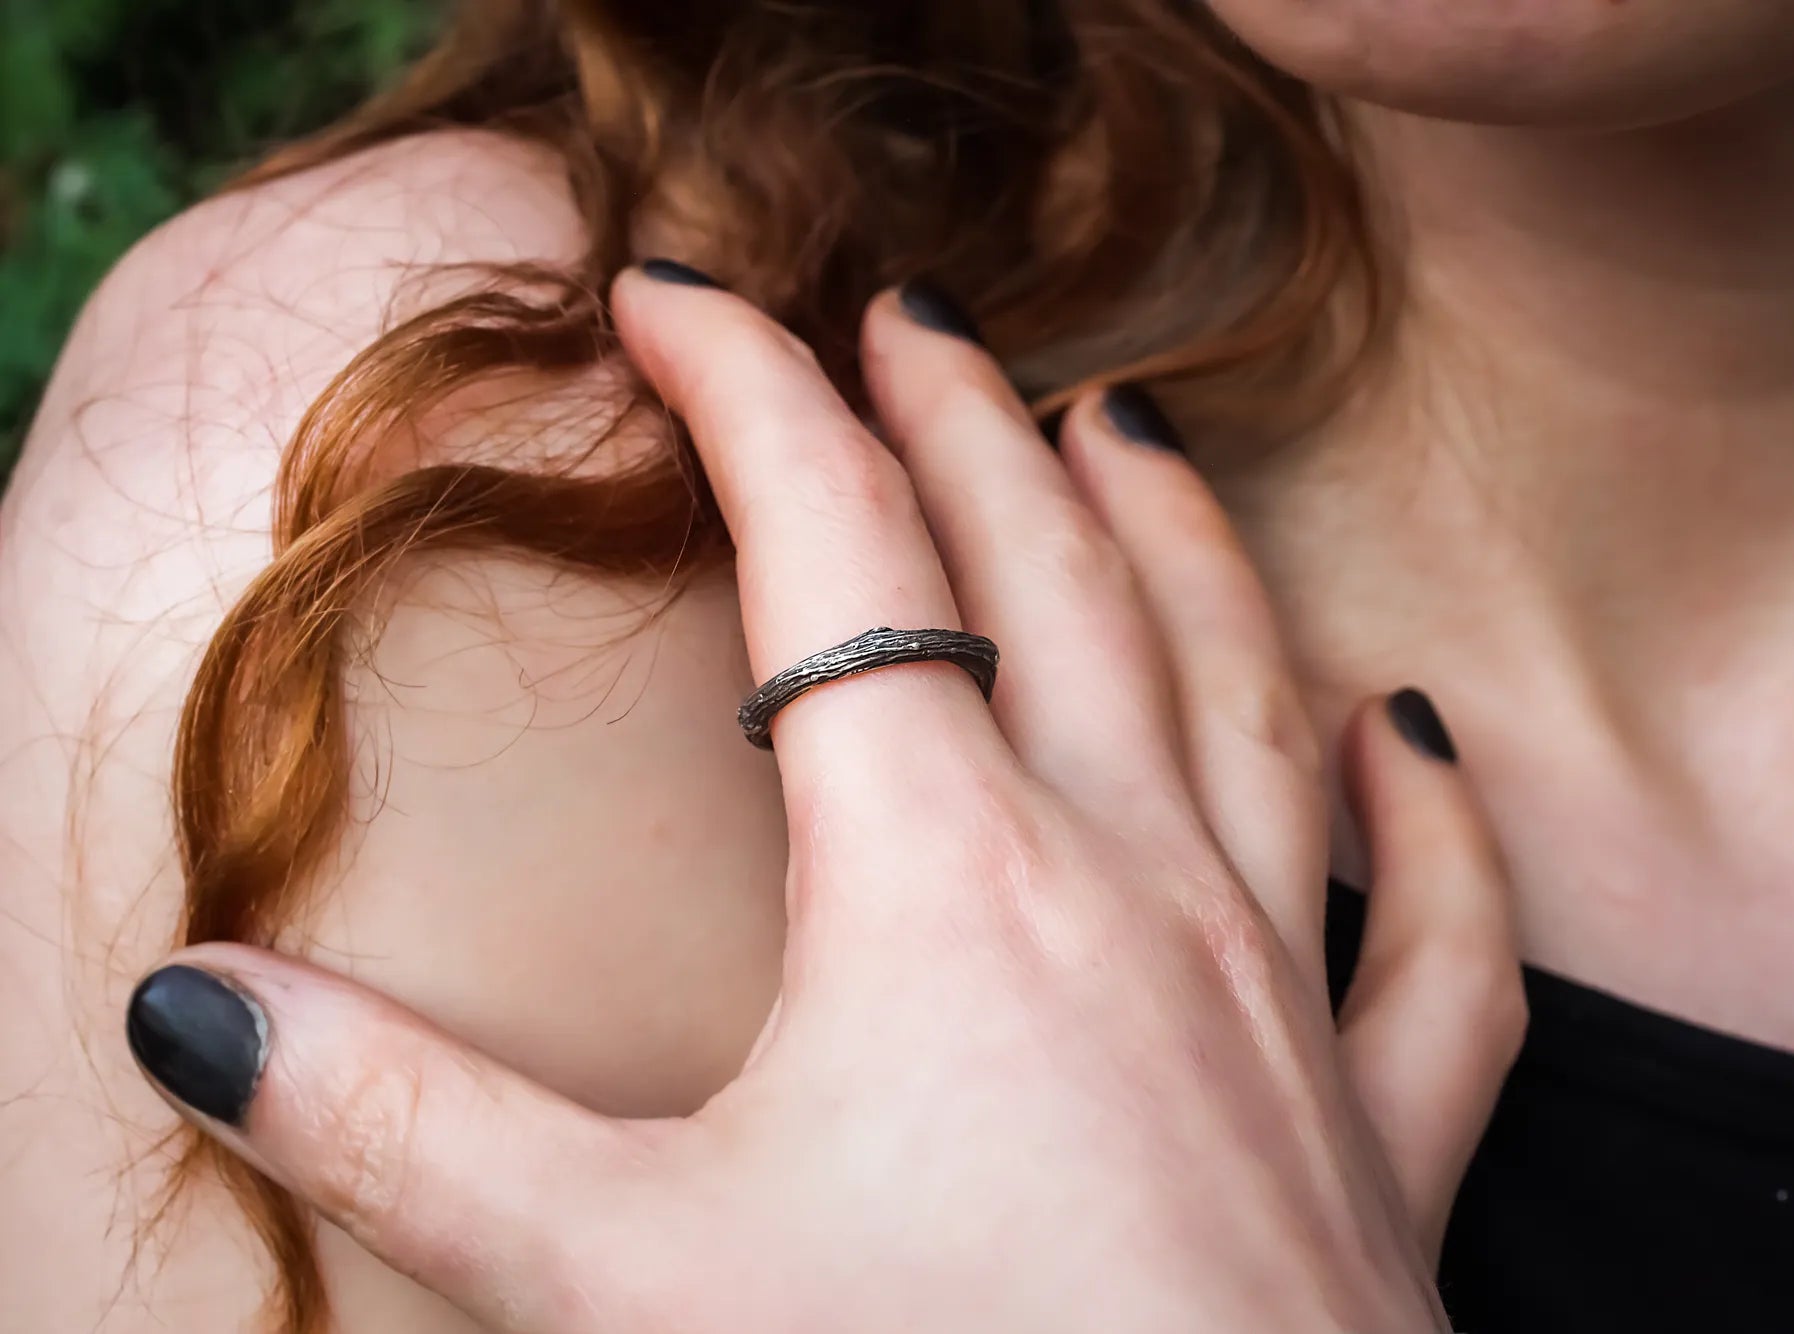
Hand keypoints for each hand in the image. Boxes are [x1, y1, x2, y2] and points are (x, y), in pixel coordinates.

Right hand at [126, 269, 1523, 1331]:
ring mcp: (1277, 994)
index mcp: (943, 879)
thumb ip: (403, 1128)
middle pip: (1050, 574)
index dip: (746, 396)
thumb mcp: (615, 1274)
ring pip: (1246, 696)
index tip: (673, 297)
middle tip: (908, 313)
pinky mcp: (1383, 1127)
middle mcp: (1131, 887)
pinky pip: (1440, 936)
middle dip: (963, 420)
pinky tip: (1419, 737)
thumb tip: (200, 1012)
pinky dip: (1437, 825)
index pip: (833, 553)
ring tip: (1134, 431)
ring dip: (1187, 546)